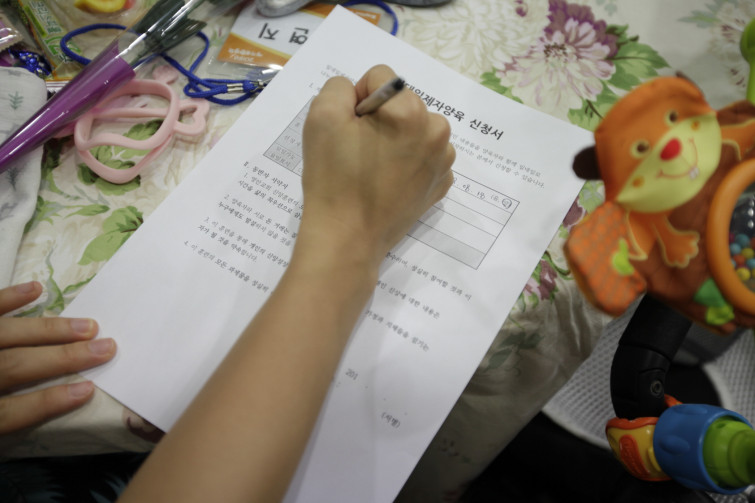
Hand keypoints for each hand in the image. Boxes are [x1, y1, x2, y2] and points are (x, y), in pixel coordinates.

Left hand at [0, 281, 115, 434]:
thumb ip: (6, 419)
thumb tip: (64, 404)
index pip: (11, 412)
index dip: (48, 402)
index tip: (89, 390)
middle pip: (15, 367)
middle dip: (63, 357)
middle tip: (106, 349)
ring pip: (5, 335)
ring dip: (49, 329)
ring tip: (88, 326)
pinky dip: (9, 298)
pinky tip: (37, 289)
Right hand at [298, 64, 455, 272]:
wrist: (348, 238)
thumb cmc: (333, 178)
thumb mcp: (322, 117)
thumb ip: (340, 87)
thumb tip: (360, 94)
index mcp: (411, 111)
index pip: (379, 78)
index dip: (356, 100)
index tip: (348, 131)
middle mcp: (437, 131)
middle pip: (401, 103)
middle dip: (379, 119)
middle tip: (357, 152)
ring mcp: (444, 161)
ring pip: (414, 129)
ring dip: (395, 138)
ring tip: (373, 169)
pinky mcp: (441, 184)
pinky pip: (423, 156)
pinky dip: (407, 162)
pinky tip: (388, 182)